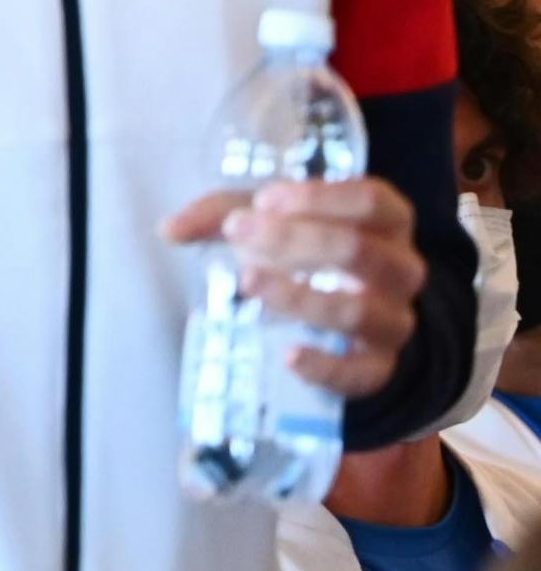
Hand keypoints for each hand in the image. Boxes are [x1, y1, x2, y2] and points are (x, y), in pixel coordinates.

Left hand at [162, 178, 427, 396]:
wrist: (353, 319)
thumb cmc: (309, 252)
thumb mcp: (273, 222)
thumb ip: (223, 215)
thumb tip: (169, 229)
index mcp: (387, 224)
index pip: (373, 202)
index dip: (320, 197)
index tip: (265, 199)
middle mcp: (402, 271)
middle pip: (361, 251)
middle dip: (296, 239)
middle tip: (240, 232)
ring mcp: (393, 321)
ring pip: (357, 310)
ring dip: (299, 296)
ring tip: (248, 280)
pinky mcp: (378, 367)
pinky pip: (361, 373)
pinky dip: (325, 366)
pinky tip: (290, 354)